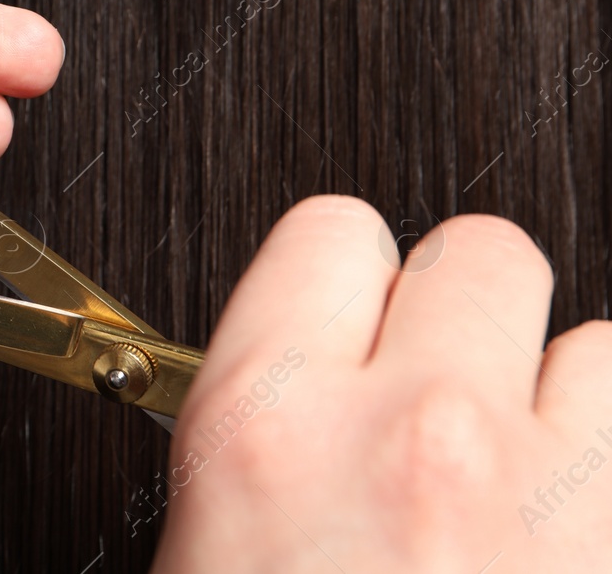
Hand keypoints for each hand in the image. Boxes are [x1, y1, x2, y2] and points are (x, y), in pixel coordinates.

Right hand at [151, 195, 609, 572]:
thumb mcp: (203, 550)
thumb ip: (259, 441)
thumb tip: (300, 397)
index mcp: (268, 427)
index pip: (328, 233)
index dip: (340, 276)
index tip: (345, 318)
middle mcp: (416, 440)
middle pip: (480, 252)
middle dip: (458, 311)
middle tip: (429, 393)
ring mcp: (546, 498)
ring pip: (592, 349)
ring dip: (552, 404)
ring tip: (508, 481)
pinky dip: (600, 484)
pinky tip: (553, 537)